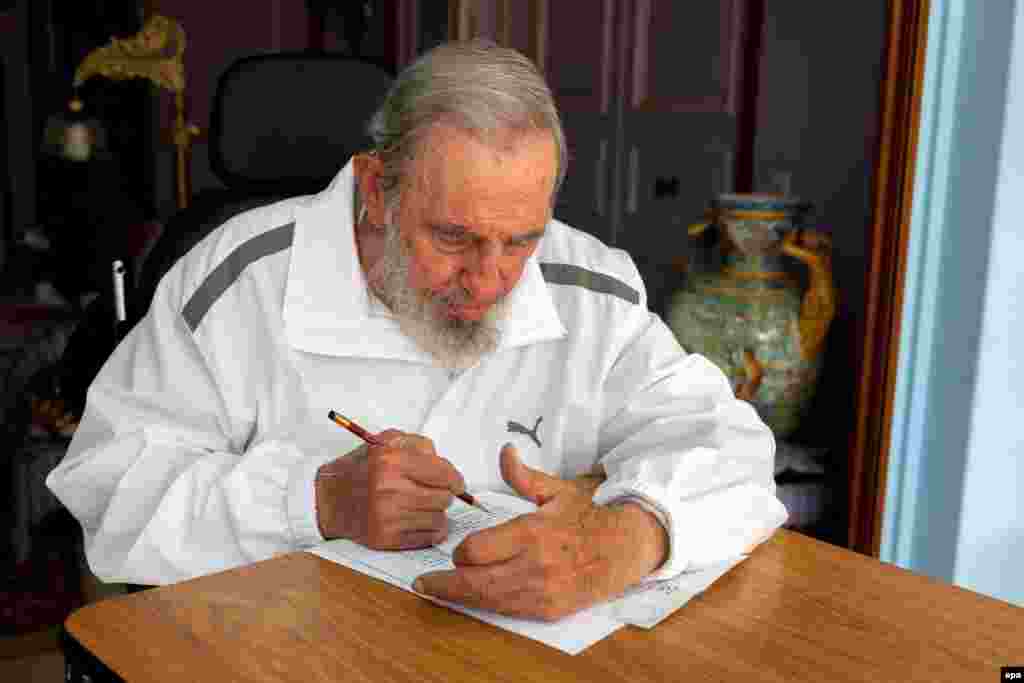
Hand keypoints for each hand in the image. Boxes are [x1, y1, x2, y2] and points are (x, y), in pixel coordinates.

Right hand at [315, 430, 465, 548]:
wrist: (328, 499)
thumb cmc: (361, 468)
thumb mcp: (386, 441)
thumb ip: (419, 445)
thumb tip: (445, 465)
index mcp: (391, 461)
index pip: (443, 474)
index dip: (455, 479)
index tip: (457, 483)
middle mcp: (390, 490)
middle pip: (444, 498)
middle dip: (443, 494)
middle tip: (432, 492)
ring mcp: (387, 517)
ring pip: (439, 519)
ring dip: (435, 513)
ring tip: (420, 506)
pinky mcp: (386, 539)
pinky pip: (428, 538)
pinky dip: (429, 530)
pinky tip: (417, 521)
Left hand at [413, 444, 667, 620]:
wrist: (623, 549)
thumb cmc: (586, 517)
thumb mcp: (556, 490)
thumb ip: (523, 476)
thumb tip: (504, 450)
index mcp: (531, 532)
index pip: (475, 551)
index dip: (462, 551)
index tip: (460, 549)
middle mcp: (533, 565)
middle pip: (474, 581)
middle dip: (446, 582)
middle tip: (423, 582)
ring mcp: (541, 592)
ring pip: (487, 600)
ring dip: (460, 597)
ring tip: (439, 591)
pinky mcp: (548, 609)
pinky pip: (507, 611)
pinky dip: (487, 605)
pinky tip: (474, 599)